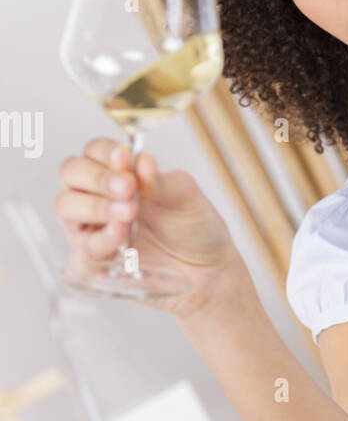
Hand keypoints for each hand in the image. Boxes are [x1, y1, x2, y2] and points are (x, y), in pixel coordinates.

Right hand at [54, 137, 241, 317]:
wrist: (208, 269)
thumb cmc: (193, 227)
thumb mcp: (185, 196)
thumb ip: (160, 180)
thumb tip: (143, 162)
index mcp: (118, 173)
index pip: (94, 151)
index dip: (105, 152)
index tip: (125, 158)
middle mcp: (98, 196)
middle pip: (71, 173)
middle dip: (97, 177)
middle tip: (127, 187)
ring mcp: (92, 227)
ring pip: (66, 206)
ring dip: (95, 205)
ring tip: (128, 211)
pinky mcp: (94, 259)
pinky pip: (83, 246)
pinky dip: (101, 237)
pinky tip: (120, 232)